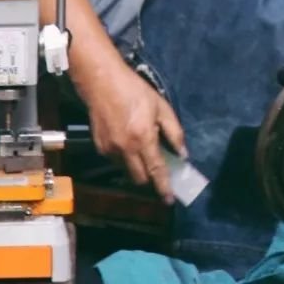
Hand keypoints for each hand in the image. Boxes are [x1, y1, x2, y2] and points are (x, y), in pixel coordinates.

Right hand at [85, 65, 186, 202]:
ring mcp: (110, 150)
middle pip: (140, 178)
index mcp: (143, 138)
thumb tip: (183, 154)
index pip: (156, 171)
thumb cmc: (135, 92)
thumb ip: (175, 132)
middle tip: (159, 171)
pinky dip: (125, 157)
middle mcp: (125, 149)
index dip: (164, 187)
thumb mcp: (162, 107)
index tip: (169, 200)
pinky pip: (116, 160)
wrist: (102, 83)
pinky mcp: (99, 147)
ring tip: (142, 148)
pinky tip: (128, 140)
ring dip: (137, 167)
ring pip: (127, 170)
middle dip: (151, 179)